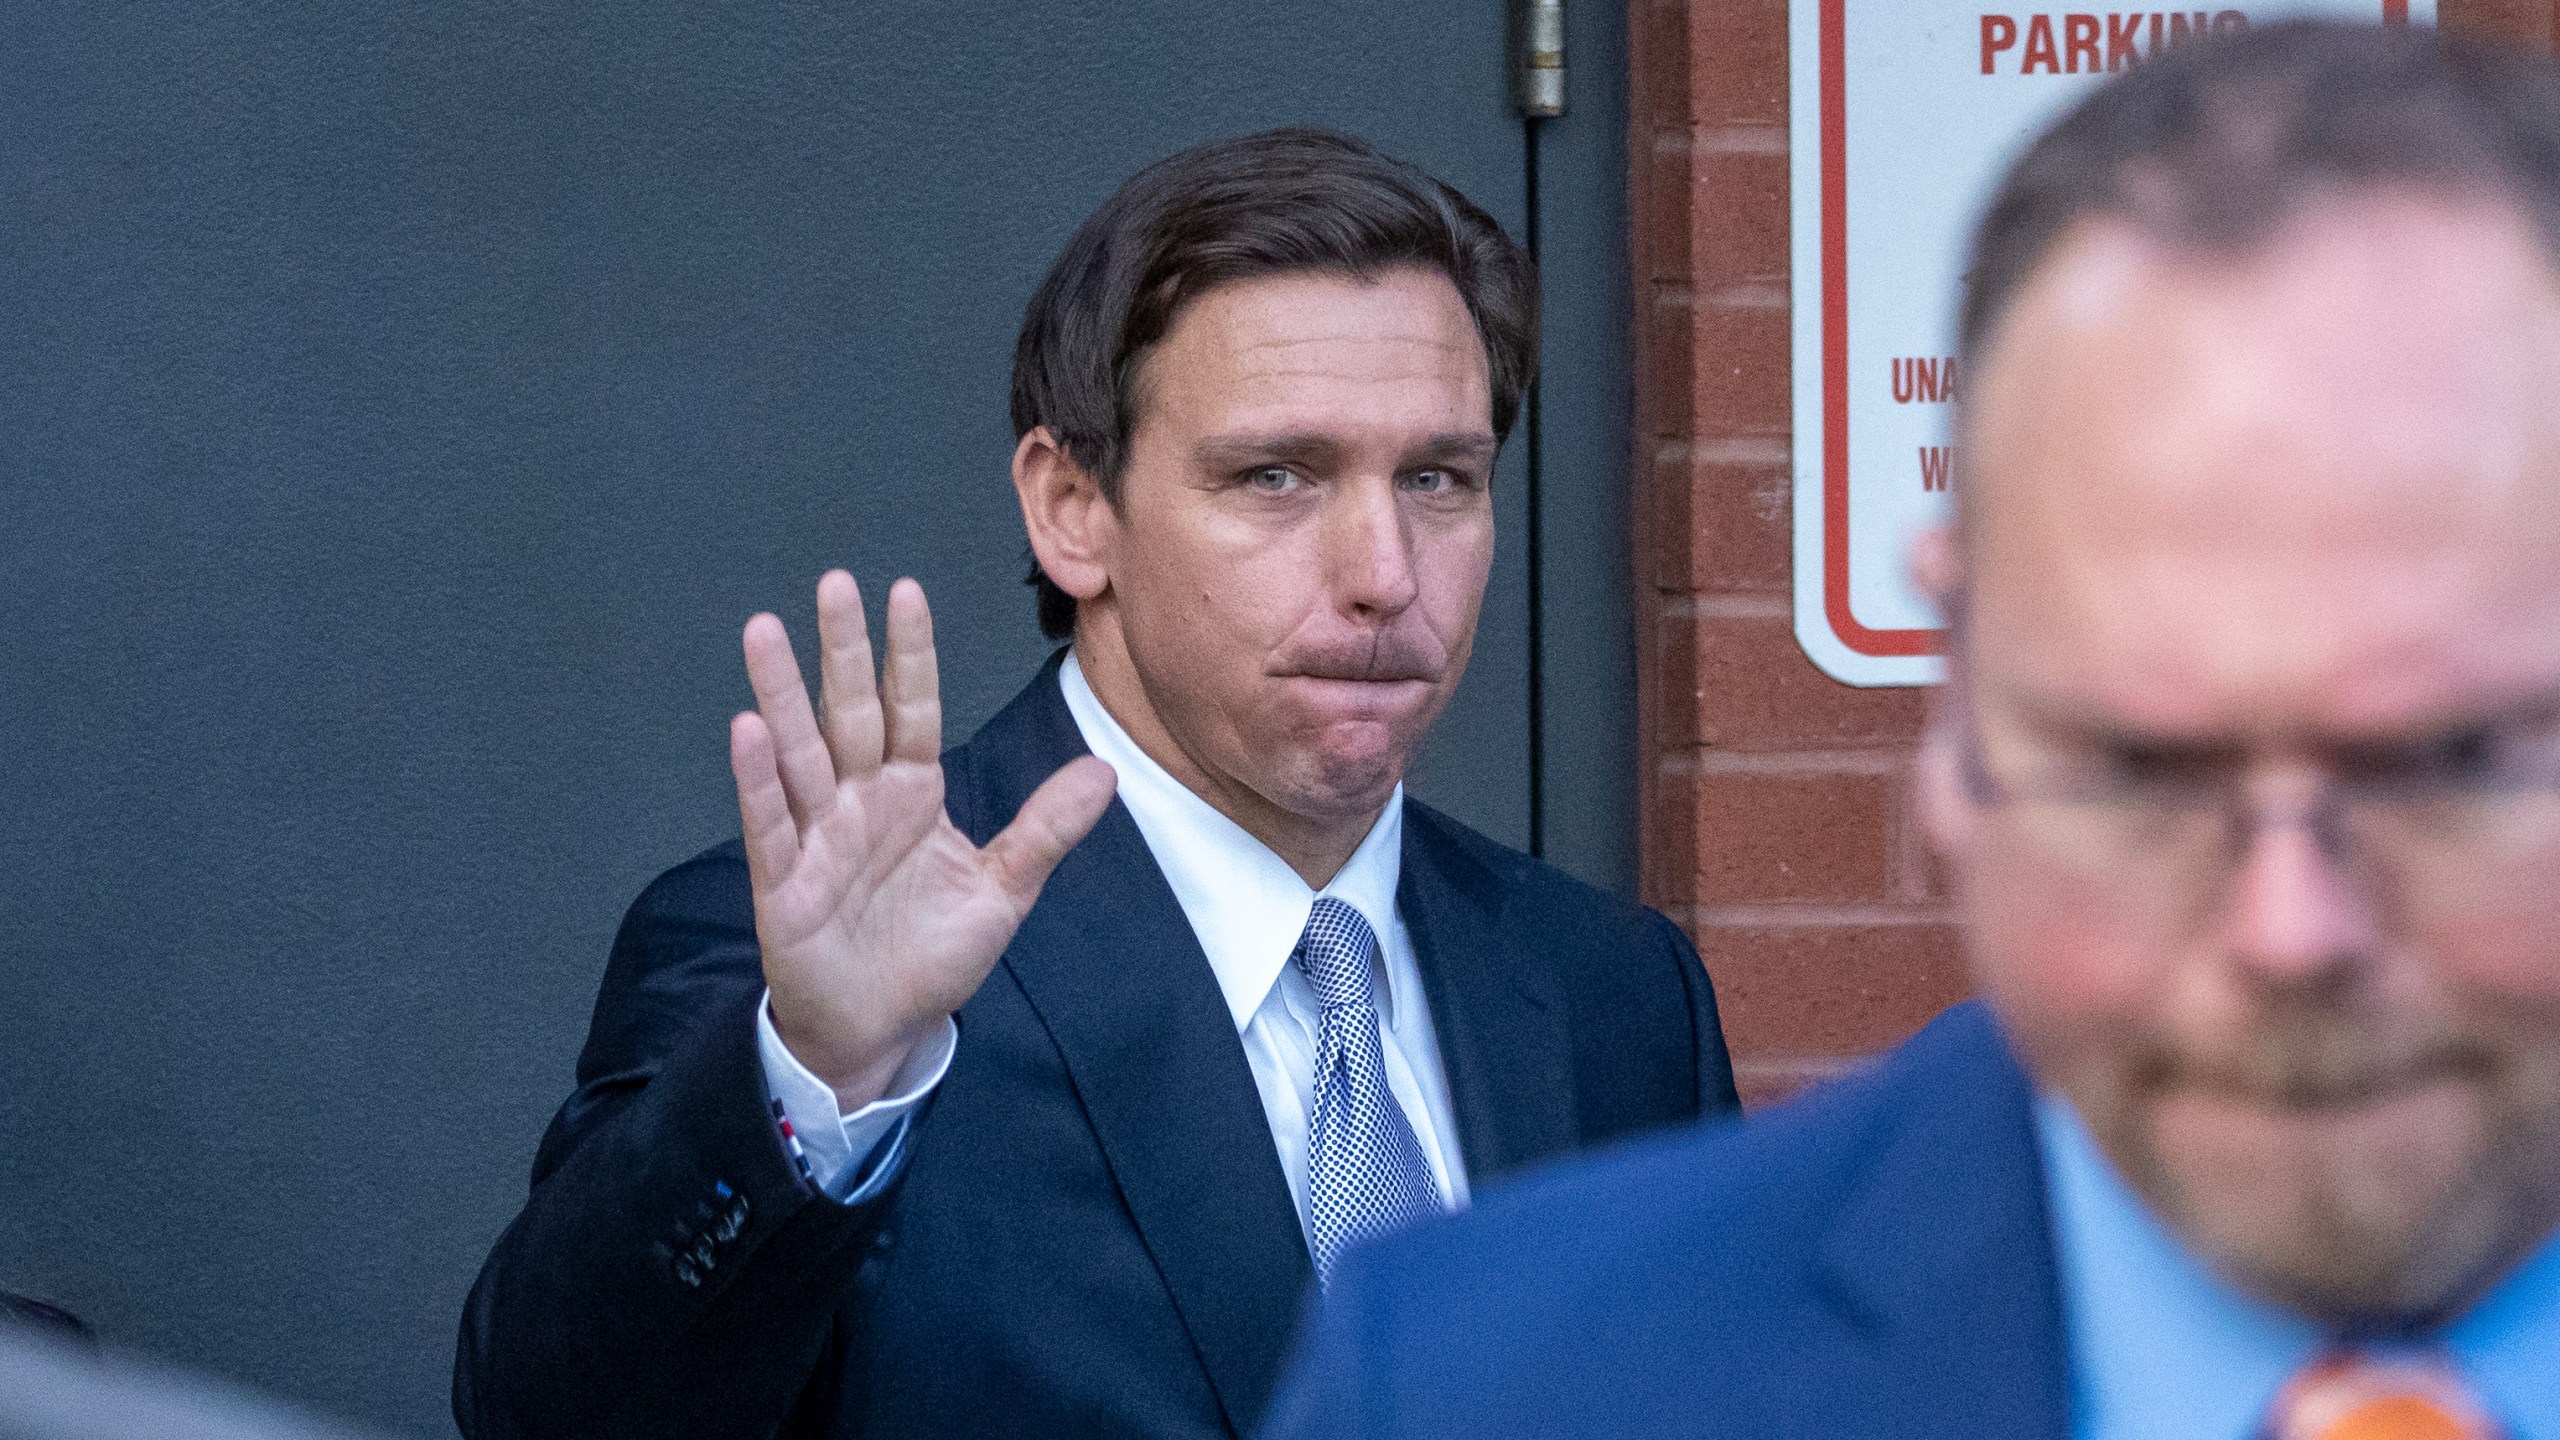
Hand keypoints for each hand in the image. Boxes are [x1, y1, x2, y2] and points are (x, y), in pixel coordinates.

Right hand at [730, 571, 1115, 1108]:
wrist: (884, 1028)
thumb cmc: (932, 955)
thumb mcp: (1004, 890)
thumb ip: (1046, 829)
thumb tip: (1103, 772)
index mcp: (912, 793)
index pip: (912, 709)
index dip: (909, 654)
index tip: (905, 591)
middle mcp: (859, 802)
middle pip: (850, 712)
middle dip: (842, 650)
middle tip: (834, 584)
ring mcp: (818, 837)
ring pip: (798, 752)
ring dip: (781, 693)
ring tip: (764, 632)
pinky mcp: (785, 883)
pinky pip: (770, 823)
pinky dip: (757, 778)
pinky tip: (748, 728)